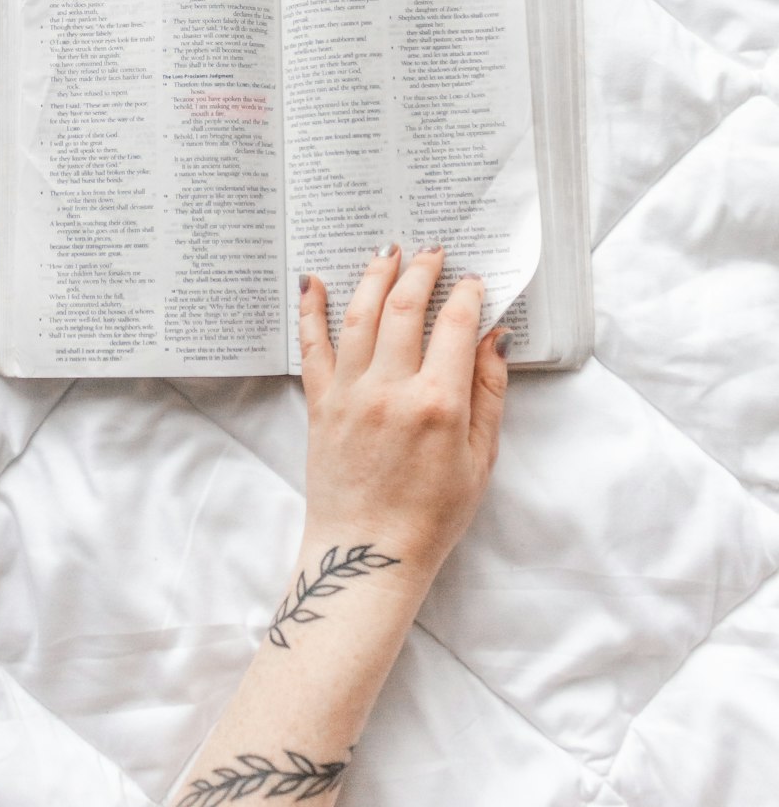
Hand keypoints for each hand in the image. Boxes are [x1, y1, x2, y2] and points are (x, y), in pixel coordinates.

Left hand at [298, 245, 509, 595]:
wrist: (366, 556)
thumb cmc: (431, 517)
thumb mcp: (480, 460)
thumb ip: (488, 394)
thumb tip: (494, 338)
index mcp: (438, 404)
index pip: (454, 324)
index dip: (465, 293)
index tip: (472, 280)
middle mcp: (390, 390)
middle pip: (404, 307)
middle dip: (421, 270)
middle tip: (432, 250)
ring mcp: (349, 394)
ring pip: (359, 315)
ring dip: (374, 276)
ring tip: (387, 251)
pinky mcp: (319, 405)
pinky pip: (312, 347)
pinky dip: (312, 311)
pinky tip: (315, 282)